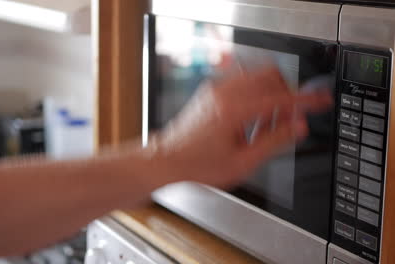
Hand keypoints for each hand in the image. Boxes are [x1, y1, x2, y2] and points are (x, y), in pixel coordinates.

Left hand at [154, 67, 331, 187]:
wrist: (167, 159)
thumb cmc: (198, 165)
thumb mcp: (242, 162)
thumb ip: (274, 141)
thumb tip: (297, 127)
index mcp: (234, 110)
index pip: (281, 98)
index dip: (306, 100)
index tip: (322, 100)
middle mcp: (224, 93)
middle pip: (270, 76)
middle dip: (286, 95)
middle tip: (288, 119)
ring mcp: (216, 88)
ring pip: (257, 76)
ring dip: (270, 94)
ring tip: (265, 124)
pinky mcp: (211, 90)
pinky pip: (242, 81)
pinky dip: (254, 94)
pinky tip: (250, 119)